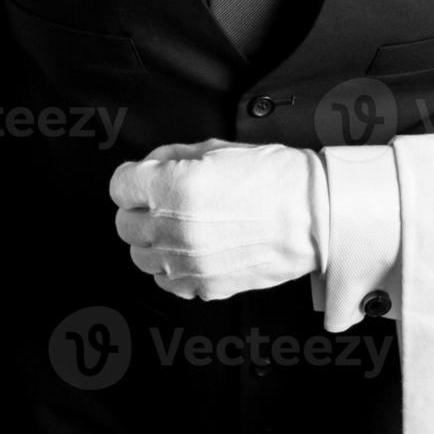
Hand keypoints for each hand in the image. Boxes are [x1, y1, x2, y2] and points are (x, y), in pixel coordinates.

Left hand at [109, 139, 328, 300]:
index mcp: (174, 188)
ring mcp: (189, 263)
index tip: (143, 179)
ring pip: (141, 257)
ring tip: (180, 227)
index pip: (119, 186)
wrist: (314, 215)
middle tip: (163, 202)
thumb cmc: (275, 179)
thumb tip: (149, 167)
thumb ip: (171, 157)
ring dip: (153, 241)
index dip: (133, 179)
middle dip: (139, 209)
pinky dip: (174, 267)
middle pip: (124, 224)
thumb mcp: (217, 148)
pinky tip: (194, 250)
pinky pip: (167, 282)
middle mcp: (175, 229)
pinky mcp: (205, 285)